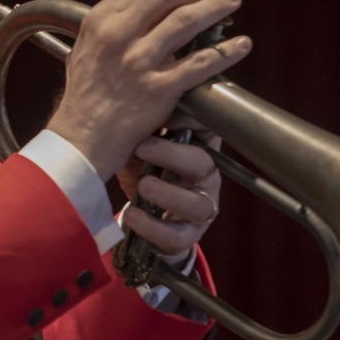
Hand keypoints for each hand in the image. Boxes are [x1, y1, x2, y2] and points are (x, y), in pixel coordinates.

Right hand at [46, 0, 250, 179]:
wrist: (81, 138)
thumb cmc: (84, 96)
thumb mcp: (84, 49)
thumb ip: (109, 27)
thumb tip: (139, 10)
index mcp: (101, 21)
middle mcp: (119, 35)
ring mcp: (140, 61)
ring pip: (187, 21)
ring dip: (216, 8)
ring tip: (232, 2)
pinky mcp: (160, 89)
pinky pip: (201, 63)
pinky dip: (226, 51)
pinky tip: (241, 45)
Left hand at [117, 130, 222, 260]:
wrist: (144, 216)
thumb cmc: (145, 169)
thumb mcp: (144, 145)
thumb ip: (147, 128)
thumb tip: (140, 103)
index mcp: (200, 149)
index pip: (206, 129)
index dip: (186, 122)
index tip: (157, 118)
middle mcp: (207, 178)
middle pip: (203, 163)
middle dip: (171, 155)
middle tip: (141, 149)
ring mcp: (202, 209)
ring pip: (198, 205)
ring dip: (168, 195)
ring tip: (142, 187)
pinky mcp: (188, 236)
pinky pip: (177, 236)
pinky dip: (153, 228)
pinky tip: (132, 215)